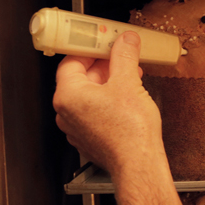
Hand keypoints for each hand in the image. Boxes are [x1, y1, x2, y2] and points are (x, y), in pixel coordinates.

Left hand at [53, 31, 165, 172]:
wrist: (138, 163)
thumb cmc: (130, 130)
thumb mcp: (129, 82)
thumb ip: (124, 56)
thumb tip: (125, 41)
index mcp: (69, 96)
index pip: (71, 62)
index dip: (89, 49)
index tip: (103, 42)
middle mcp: (67, 113)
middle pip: (80, 78)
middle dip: (104, 66)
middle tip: (122, 58)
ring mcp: (76, 128)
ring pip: (89, 96)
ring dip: (108, 83)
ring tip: (130, 77)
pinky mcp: (89, 138)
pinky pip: (94, 112)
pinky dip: (108, 101)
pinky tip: (128, 98)